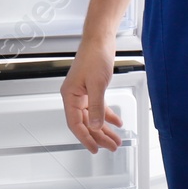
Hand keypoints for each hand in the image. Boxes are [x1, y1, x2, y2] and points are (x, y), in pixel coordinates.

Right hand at [60, 36, 124, 152]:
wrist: (100, 39)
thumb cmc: (94, 56)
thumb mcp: (97, 84)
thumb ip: (97, 107)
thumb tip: (96, 126)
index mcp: (70, 95)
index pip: (75, 123)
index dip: (85, 138)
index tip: (95, 149)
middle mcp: (74, 96)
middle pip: (86, 122)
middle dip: (99, 136)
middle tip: (112, 146)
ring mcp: (83, 93)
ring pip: (93, 117)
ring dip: (105, 129)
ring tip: (116, 139)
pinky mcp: (92, 89)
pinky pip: (98, 107)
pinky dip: (107, 115)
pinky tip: (117, 122)